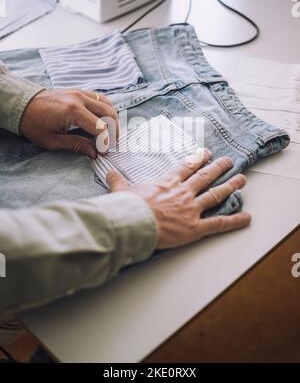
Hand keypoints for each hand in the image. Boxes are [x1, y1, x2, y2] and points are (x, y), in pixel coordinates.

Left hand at [20, 89, 117, 158]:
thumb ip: (76, 145)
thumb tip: (94, 153)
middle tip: (110, 145)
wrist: (22, 104)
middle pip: (110, 114)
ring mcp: (80, 92)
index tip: (104, 152)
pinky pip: (100, 98)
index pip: (101, 127)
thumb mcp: (53, 140)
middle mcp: (79, 99)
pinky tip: (102, 120)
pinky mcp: (79, 91)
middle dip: (114, 132)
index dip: (105, 142)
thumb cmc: (34, 123)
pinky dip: (106, 109)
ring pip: (108, 105)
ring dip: (112, 120)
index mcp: (73, 111)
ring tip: (108, 134)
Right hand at [107, 149, 250, 248]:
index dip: (197, 159)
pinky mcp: (195, 228)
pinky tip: (247, 217)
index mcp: (167, 183)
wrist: (133, 224)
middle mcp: (183, 193)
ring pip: (215, 194)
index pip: (186, 167)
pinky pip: (218, 223)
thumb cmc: (127, 208)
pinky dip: (234, 221)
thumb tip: (108, 171)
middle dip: (218, 167)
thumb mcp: (121, 190)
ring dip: (230, 186)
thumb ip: (117, 180)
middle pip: (205, 177)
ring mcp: (191, 209)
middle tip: (229, 161)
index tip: (205, 153)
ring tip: (242, 180)